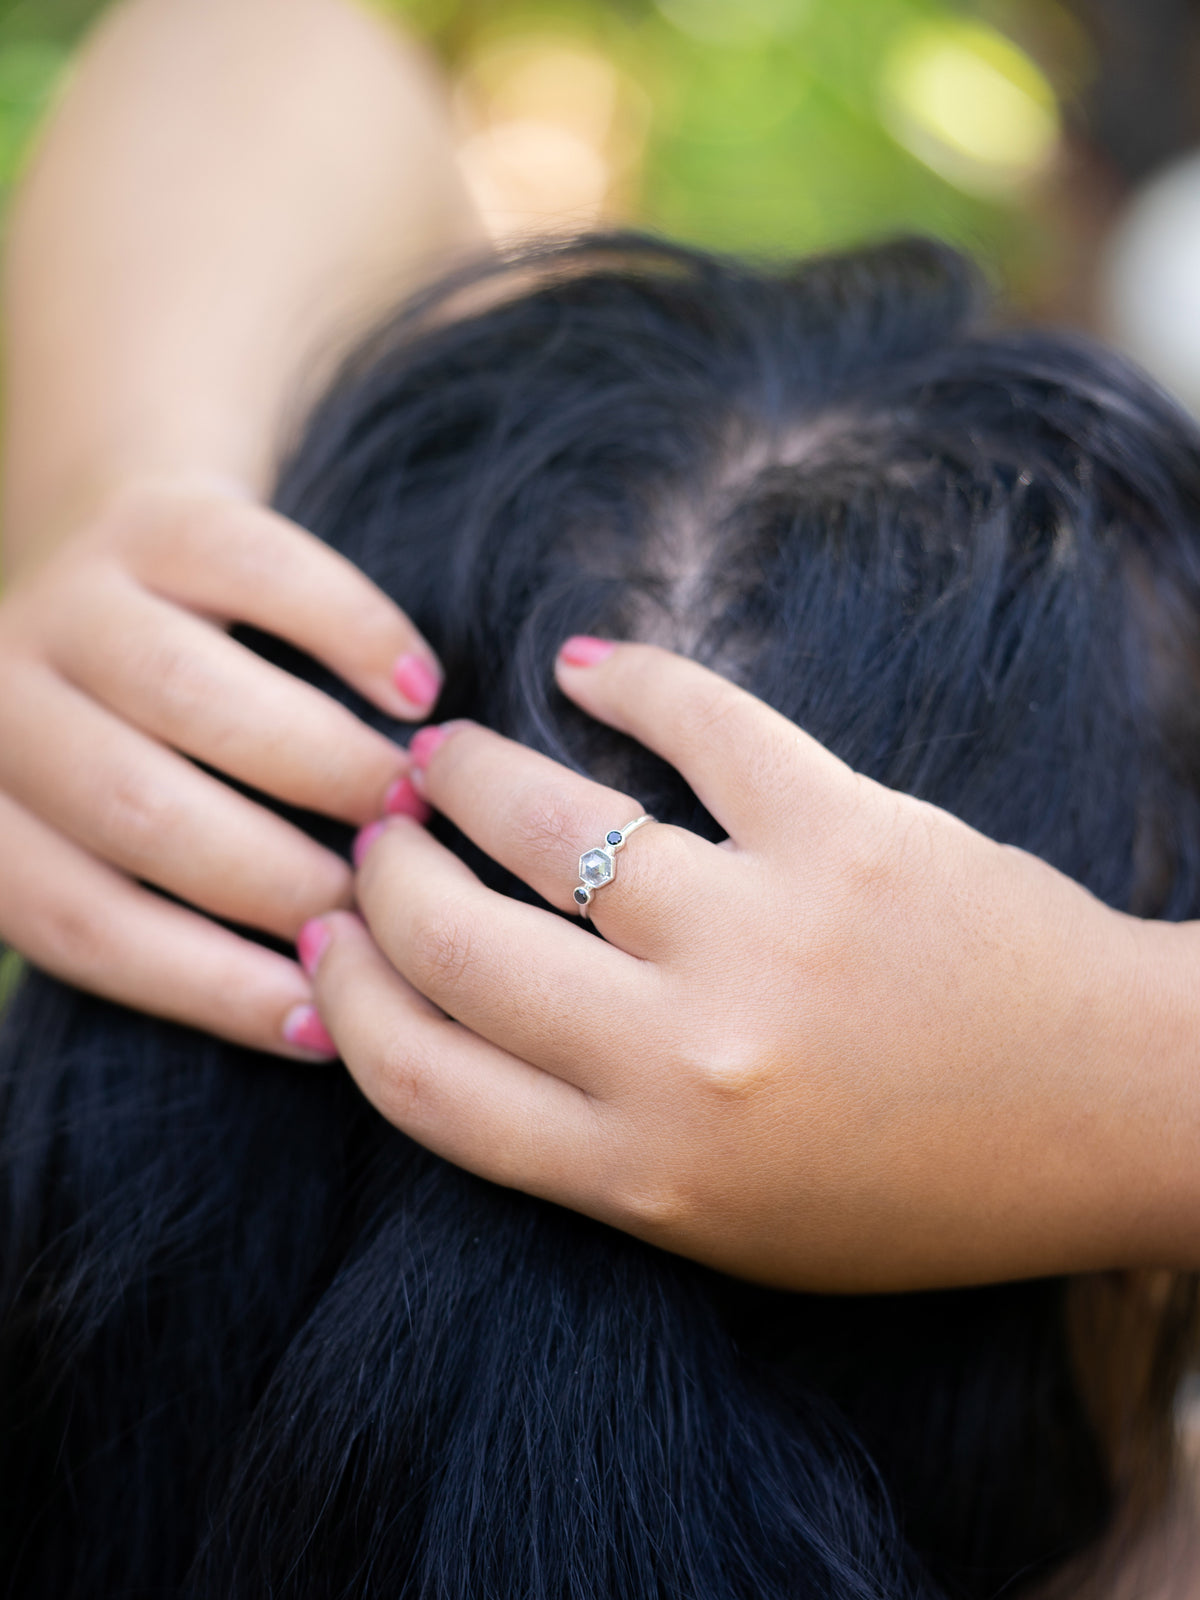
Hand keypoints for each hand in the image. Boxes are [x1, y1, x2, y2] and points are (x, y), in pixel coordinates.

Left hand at [0, 477, 438, 1057]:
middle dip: (281, 879)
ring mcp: (70, 600)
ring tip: (410, 806)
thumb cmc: (138, 733)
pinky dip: (354, 634)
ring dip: (326, 767)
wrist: (110, 540)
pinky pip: (263, 572)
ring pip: (195, 698)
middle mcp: (2, 706)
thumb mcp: (109, 826)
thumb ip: (175, 902)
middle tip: (383, 901)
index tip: (323, 1022)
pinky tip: (417, 688)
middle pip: (141, 814)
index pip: (87, 926)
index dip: (211, 989)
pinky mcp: (152, 516)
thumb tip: (327, 1011)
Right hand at [304, 640, 1196, 1290]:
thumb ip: (585, 1143)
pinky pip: (704, 723)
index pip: (421, 1081)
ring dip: (469, 772)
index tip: (330, 940)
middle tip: (379, 834)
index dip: (348, 999)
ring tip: (445, 756)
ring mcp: (766, 932)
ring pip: (548, 818)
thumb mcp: (729, 1221)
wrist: (1111, 1111)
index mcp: (645, 1173)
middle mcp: (685, 1058)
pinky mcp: (847, 829)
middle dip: (383, 873)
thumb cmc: (917, 1181)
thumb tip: (451, 1019)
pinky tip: (588, 662)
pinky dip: (633, 677)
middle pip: (452, 942)